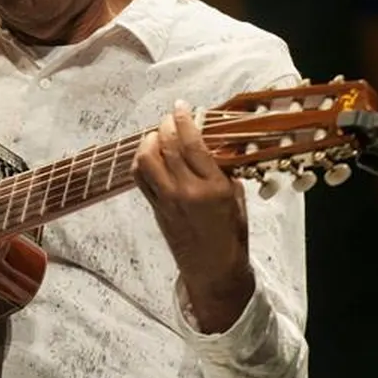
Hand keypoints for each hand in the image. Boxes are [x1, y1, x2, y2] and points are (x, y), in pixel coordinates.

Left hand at [132, 100, 254, 331]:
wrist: (214, 270)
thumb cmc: (231, 235)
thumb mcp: (237, 198)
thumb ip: (223, 170)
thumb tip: (210, 142)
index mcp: (214, 187)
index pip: (192, 143)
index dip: (185, 119)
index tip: (182, 106)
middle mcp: (187, 191)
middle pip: (167, 146)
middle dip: (166, 125)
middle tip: (170, 117)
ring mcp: (168, 201)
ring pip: (147, 160)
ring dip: (149, 141)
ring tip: (157, 135)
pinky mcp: (155, 209)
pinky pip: (140, 178)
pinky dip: (141, 161)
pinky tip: (149, 155)